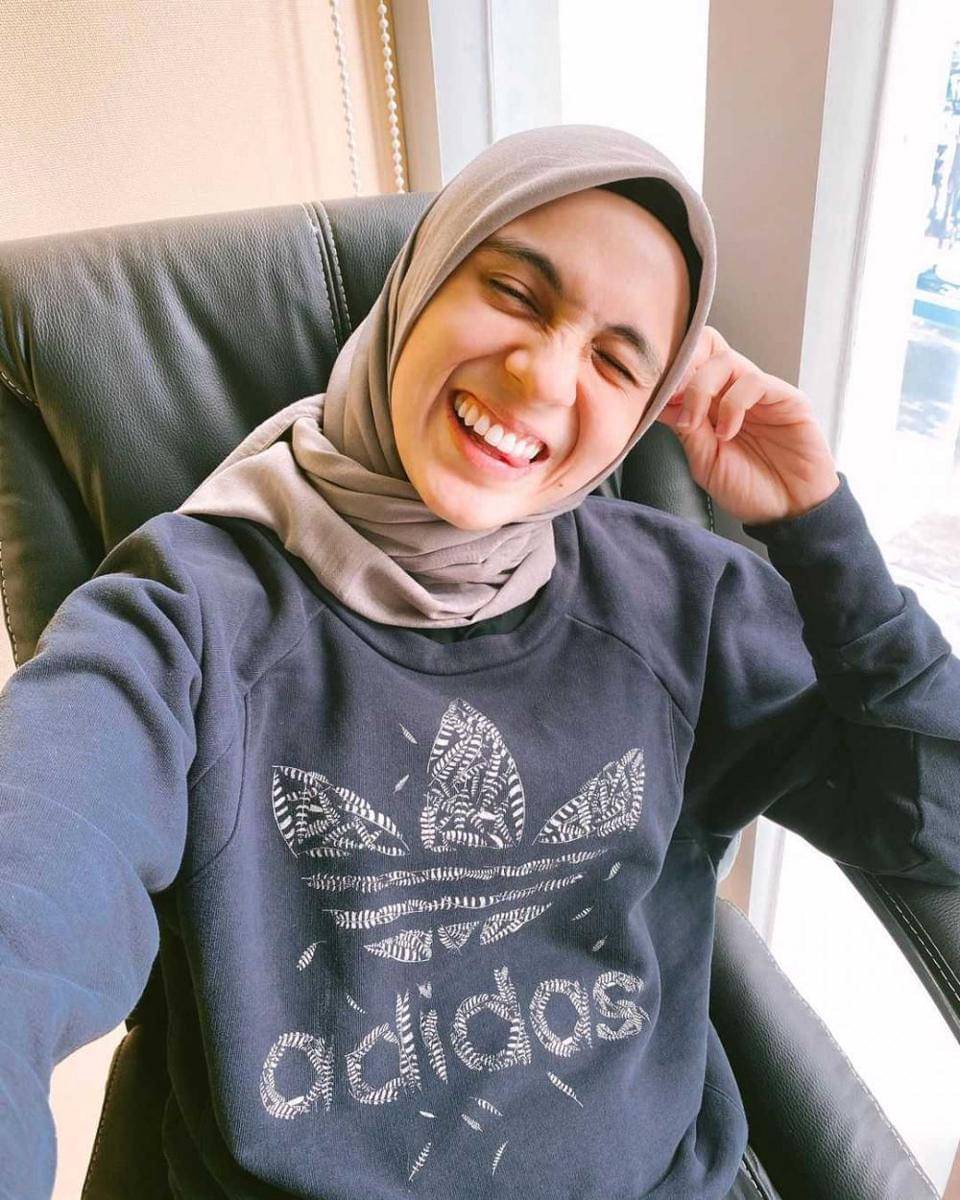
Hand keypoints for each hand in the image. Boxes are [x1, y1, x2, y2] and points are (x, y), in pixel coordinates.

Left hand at [655, 325, 840, 523]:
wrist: (787, 512)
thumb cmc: (749, 489)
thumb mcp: (705, 462)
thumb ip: (687, 429)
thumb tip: (660, 401)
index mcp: (712, 405)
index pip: (689, 367)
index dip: (668, 376)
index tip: (652, 400)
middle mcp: (735, 392)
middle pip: (705, 349)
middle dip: (682, 369)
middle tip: (672, 401)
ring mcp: (761, 393)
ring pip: (725, 361)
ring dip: (701, 390)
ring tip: (697, 426)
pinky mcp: (787, 398)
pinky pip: (754, 381)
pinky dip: (733, 404)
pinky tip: (728, 433)